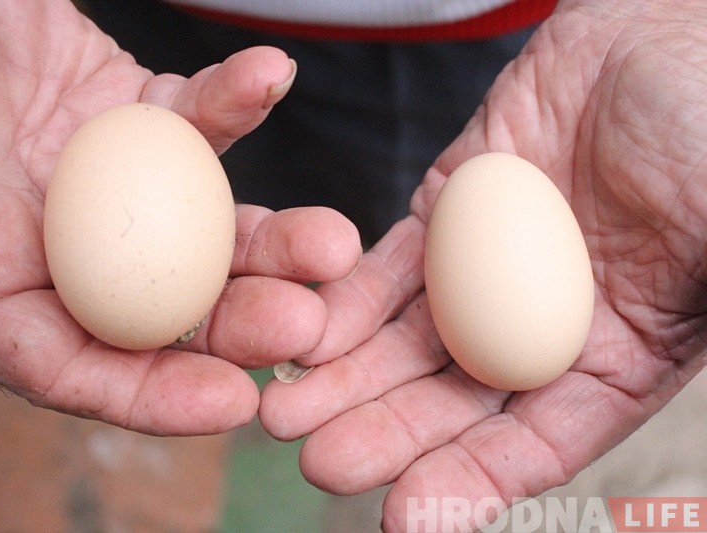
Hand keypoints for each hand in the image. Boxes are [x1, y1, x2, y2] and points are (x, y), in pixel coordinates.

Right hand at [0, 1, 360, 435]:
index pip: (73, 365)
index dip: (151, 395)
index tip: (230, 402)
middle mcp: (62, 246)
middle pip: (164, 308)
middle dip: (240, 323)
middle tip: (307, 322)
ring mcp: (110, 184)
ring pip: (204, 228)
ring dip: (272, 237)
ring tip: (331, 242)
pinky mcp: (140, 117)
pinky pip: (199, 118)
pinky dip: (236, 101)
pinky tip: (271, 76)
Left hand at [260, 1, 706, 528]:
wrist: (657, 38)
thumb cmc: (706, 130)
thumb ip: (688, 305)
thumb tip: (671, 393)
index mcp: (614, 356)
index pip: (536, 441)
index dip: (474, 483)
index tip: (408, 517)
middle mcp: (537, 326)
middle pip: (452, 402)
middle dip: (386, 436)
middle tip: (321, 464)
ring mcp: (483, 271)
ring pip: (405, 343)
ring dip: (346, 382)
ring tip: (286, 415)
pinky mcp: (442, 217)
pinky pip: (386, 269)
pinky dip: (345, 304)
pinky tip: (305, 335)